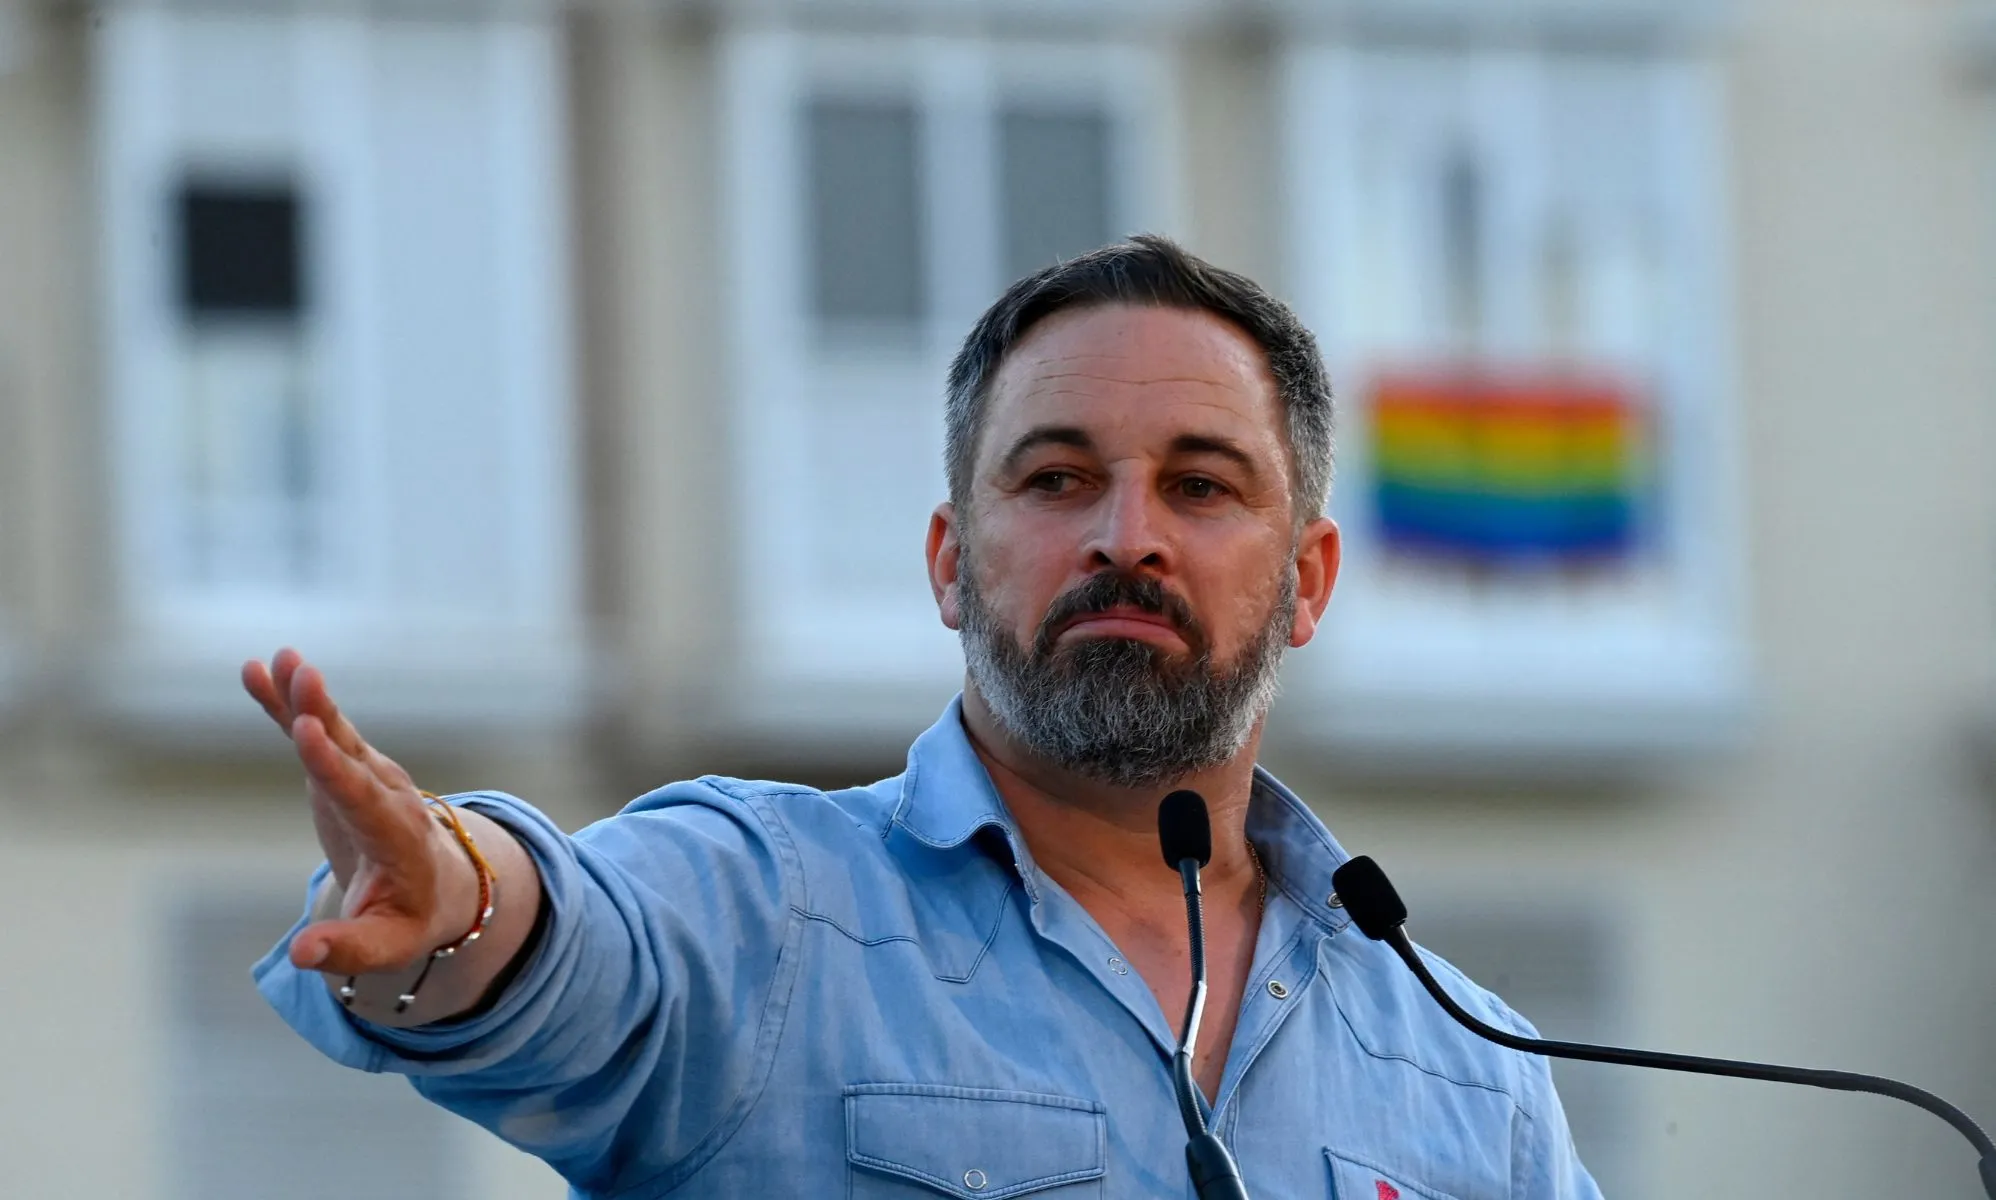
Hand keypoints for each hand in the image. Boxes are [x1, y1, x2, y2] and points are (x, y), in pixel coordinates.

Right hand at [243, 649, 474, 975]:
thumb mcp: (389, 945)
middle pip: (351, 751)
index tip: (307, 734)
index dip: (333, 767)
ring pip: (335, 731)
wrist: (441, 882)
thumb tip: (302, 956)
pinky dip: (289, 703)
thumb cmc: (412, 917)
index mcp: (398, 836)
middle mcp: (387, 795)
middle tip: (303, 675)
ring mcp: (367, 775)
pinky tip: (258, 669)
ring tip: (279, 659)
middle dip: (325, 715)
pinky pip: (315, 731)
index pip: (363, 797)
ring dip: (306, 696)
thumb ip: (348, 949)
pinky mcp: (345, 767)